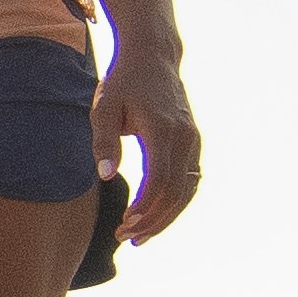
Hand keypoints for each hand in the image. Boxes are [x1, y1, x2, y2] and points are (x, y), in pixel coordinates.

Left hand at [95, 44, 200, 246]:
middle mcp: (184, 136)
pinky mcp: (193, 142)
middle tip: (126, 238)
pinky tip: (154, 216)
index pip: (158, 178)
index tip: (124, 225)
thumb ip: (104, 140)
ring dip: (164, 217)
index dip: (143, 206)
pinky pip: (189, 180)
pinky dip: (174, 203)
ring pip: (186, 190)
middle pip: (175, 192)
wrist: (153, 58)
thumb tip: (105, 175)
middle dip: (152, 220)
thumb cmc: (122, 82)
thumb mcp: (104, 106)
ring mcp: (193, 140)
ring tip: (139, 236)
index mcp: (161, 128)